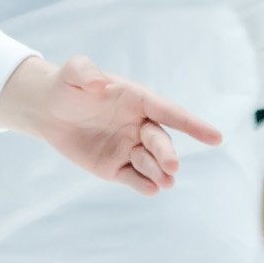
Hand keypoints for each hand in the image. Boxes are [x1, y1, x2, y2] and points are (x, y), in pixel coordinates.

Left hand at [0, 53, 222, 192]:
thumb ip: (86, 73)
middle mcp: (138, 125)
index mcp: (138, 99)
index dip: (193, 125)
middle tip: (171, 167)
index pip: (170, 112)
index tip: (216, 138)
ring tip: (165, 182)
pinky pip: (132, 177)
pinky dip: (142, 184)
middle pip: (160, 141)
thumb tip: (101, 85)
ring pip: (150, 162)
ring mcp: (128, 147)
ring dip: (159, 172)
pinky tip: (150, 190)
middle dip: (167, 154)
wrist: (47, 110)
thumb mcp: (73, 73)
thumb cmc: (66, 85)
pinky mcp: (114, 167)